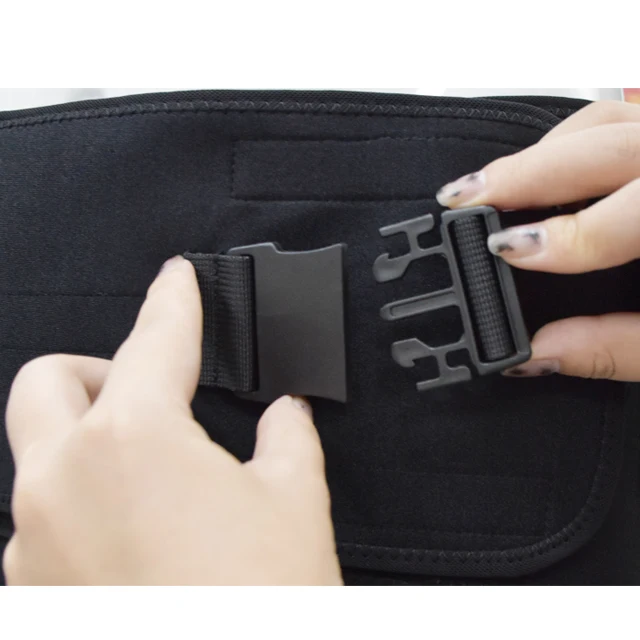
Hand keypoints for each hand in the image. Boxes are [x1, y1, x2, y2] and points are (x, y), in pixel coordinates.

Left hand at [3, 256, 341, 584]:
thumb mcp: (293, 500)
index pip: (158, 338)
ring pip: (39, 454)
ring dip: (90, 441)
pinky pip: (43, 518)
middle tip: (151, 389)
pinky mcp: (31, 593)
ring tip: (155, 471)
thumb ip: (286, 437)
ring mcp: (34, 542)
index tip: (179, 279)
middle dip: (98, 368)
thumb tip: (285, 412)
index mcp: (134, 440)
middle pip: (47, 382)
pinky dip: (84, 501)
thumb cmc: (264, 605)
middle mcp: (63, 481)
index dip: (175, 299)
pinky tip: (138, 529)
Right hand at [436, 100, 639, 380]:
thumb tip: (541, 352)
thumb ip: (620, 349)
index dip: (567, 233)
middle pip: (610, 143)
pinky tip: (545, 165)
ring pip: (608, 117)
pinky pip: (620, 112)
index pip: (637, 214)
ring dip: (542, 149)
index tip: (507, 250)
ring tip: (490, 182)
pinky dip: (572, 136)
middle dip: (528, 171)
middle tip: (464, 197)